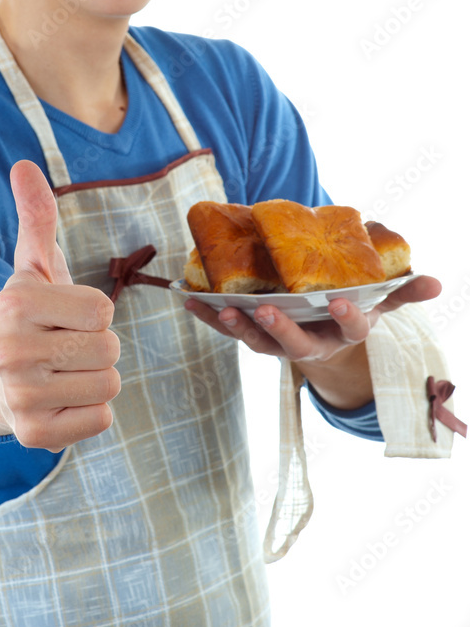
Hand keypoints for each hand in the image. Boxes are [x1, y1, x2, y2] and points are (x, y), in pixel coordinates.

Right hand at [0, 160, 120, 451]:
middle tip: (64, 345)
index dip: (94, 311)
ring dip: (96, 377)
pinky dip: (89, 410)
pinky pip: (101, 419)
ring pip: (109, 384)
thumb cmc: (32, 315)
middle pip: (109, 348)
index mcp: (16, 303)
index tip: (65, 314)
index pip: (103, 309)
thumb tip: (24, 165)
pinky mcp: (33, 435)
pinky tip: (60, 398)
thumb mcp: (34, 264)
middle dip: (97, 345)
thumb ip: (37, 215)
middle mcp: (10, 351)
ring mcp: (19, 397)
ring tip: (63, 371)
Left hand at [184, 274, 441, 364]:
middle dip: (280, 329)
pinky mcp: (251, 333)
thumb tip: (436, 283)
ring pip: (256, 341)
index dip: (346, 316)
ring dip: (237, 326)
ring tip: (222, 308)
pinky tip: (190, 298)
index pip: (350, 327)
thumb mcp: (377, 300)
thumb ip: (401, 291)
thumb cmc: (349, 306)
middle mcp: (309, 342)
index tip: (340, 301)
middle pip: (294, 343)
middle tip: (267, 311)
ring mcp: (277, 341)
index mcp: (342, 330)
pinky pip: (228, 327)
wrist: (318, 327)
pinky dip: (208, 316)